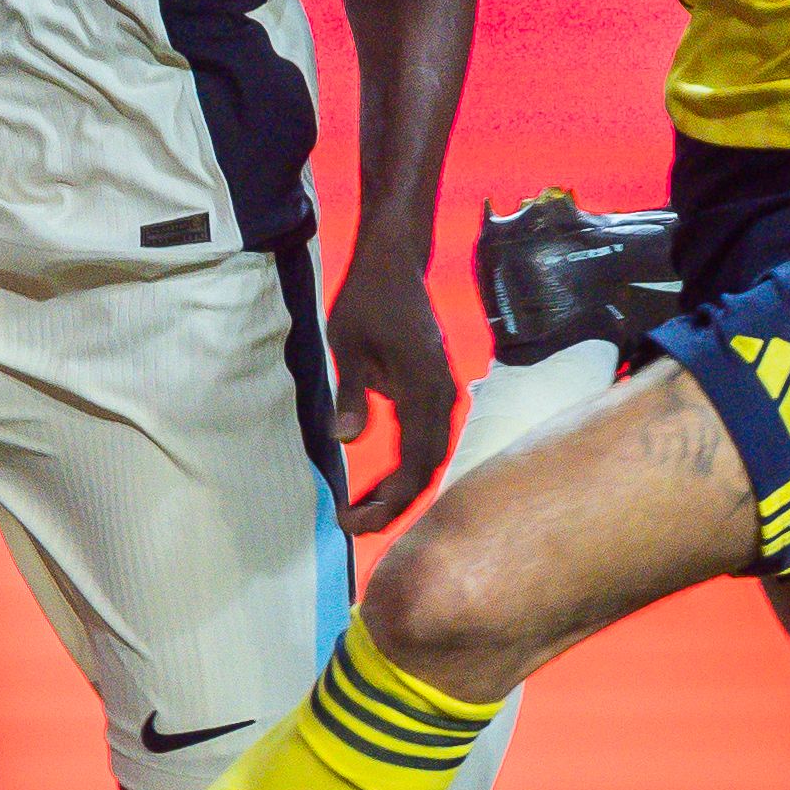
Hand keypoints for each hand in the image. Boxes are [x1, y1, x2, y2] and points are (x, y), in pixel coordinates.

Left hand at [325, 256, 458, 536]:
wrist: (395, 263)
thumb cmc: (366, 299)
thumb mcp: (346, 344)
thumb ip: (350, 393)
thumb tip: (347, 439)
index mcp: (423, 389)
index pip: (414, 463)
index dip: (388, 500)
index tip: (354, 520)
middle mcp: (442, 396)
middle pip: (427, 468)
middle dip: (394, 504)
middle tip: (354, 526)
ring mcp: (442, 393)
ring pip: (430, 457)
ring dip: (402, 488)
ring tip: (364, 511)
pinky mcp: (435, 390)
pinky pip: (427, 440)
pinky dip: (407, 466)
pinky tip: (381, 481)